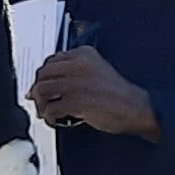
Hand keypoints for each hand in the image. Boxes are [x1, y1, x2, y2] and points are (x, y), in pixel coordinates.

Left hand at [28, 46, 156, 138]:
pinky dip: (49, 117)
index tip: (42, 84)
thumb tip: (51, 81)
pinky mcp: (75, 102)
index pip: (51, 60)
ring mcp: (76, 84)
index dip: (44, 75)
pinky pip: (51, 109)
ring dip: (41, 104)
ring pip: (43, 90)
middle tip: (40, 100)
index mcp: (84, 54)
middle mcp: (78, 65)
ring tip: (46, 112)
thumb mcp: (98, 69)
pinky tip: (56, 121)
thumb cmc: (119, 92)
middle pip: (43, 74)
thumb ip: (75, 70)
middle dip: (38, 89)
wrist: (136, 107)